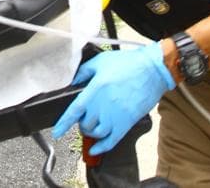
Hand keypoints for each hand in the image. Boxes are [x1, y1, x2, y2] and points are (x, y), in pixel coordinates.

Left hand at [52, 42, 174, 154]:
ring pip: (96, 134)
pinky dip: (102, 147)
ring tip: (92, 127)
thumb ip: (83, 72)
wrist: (152, 70)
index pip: (74, 110)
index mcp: (95, 89)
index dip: (63, 123)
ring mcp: (116, 116)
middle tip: (83, 119)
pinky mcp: (127, 122)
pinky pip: (112, 141)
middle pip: (85, 124)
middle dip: (81, 123)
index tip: (57, 132)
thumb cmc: (127, 63)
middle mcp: (103, 105)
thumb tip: (72, 82)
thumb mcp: (101, 61)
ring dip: (91, 133)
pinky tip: (96, 149)